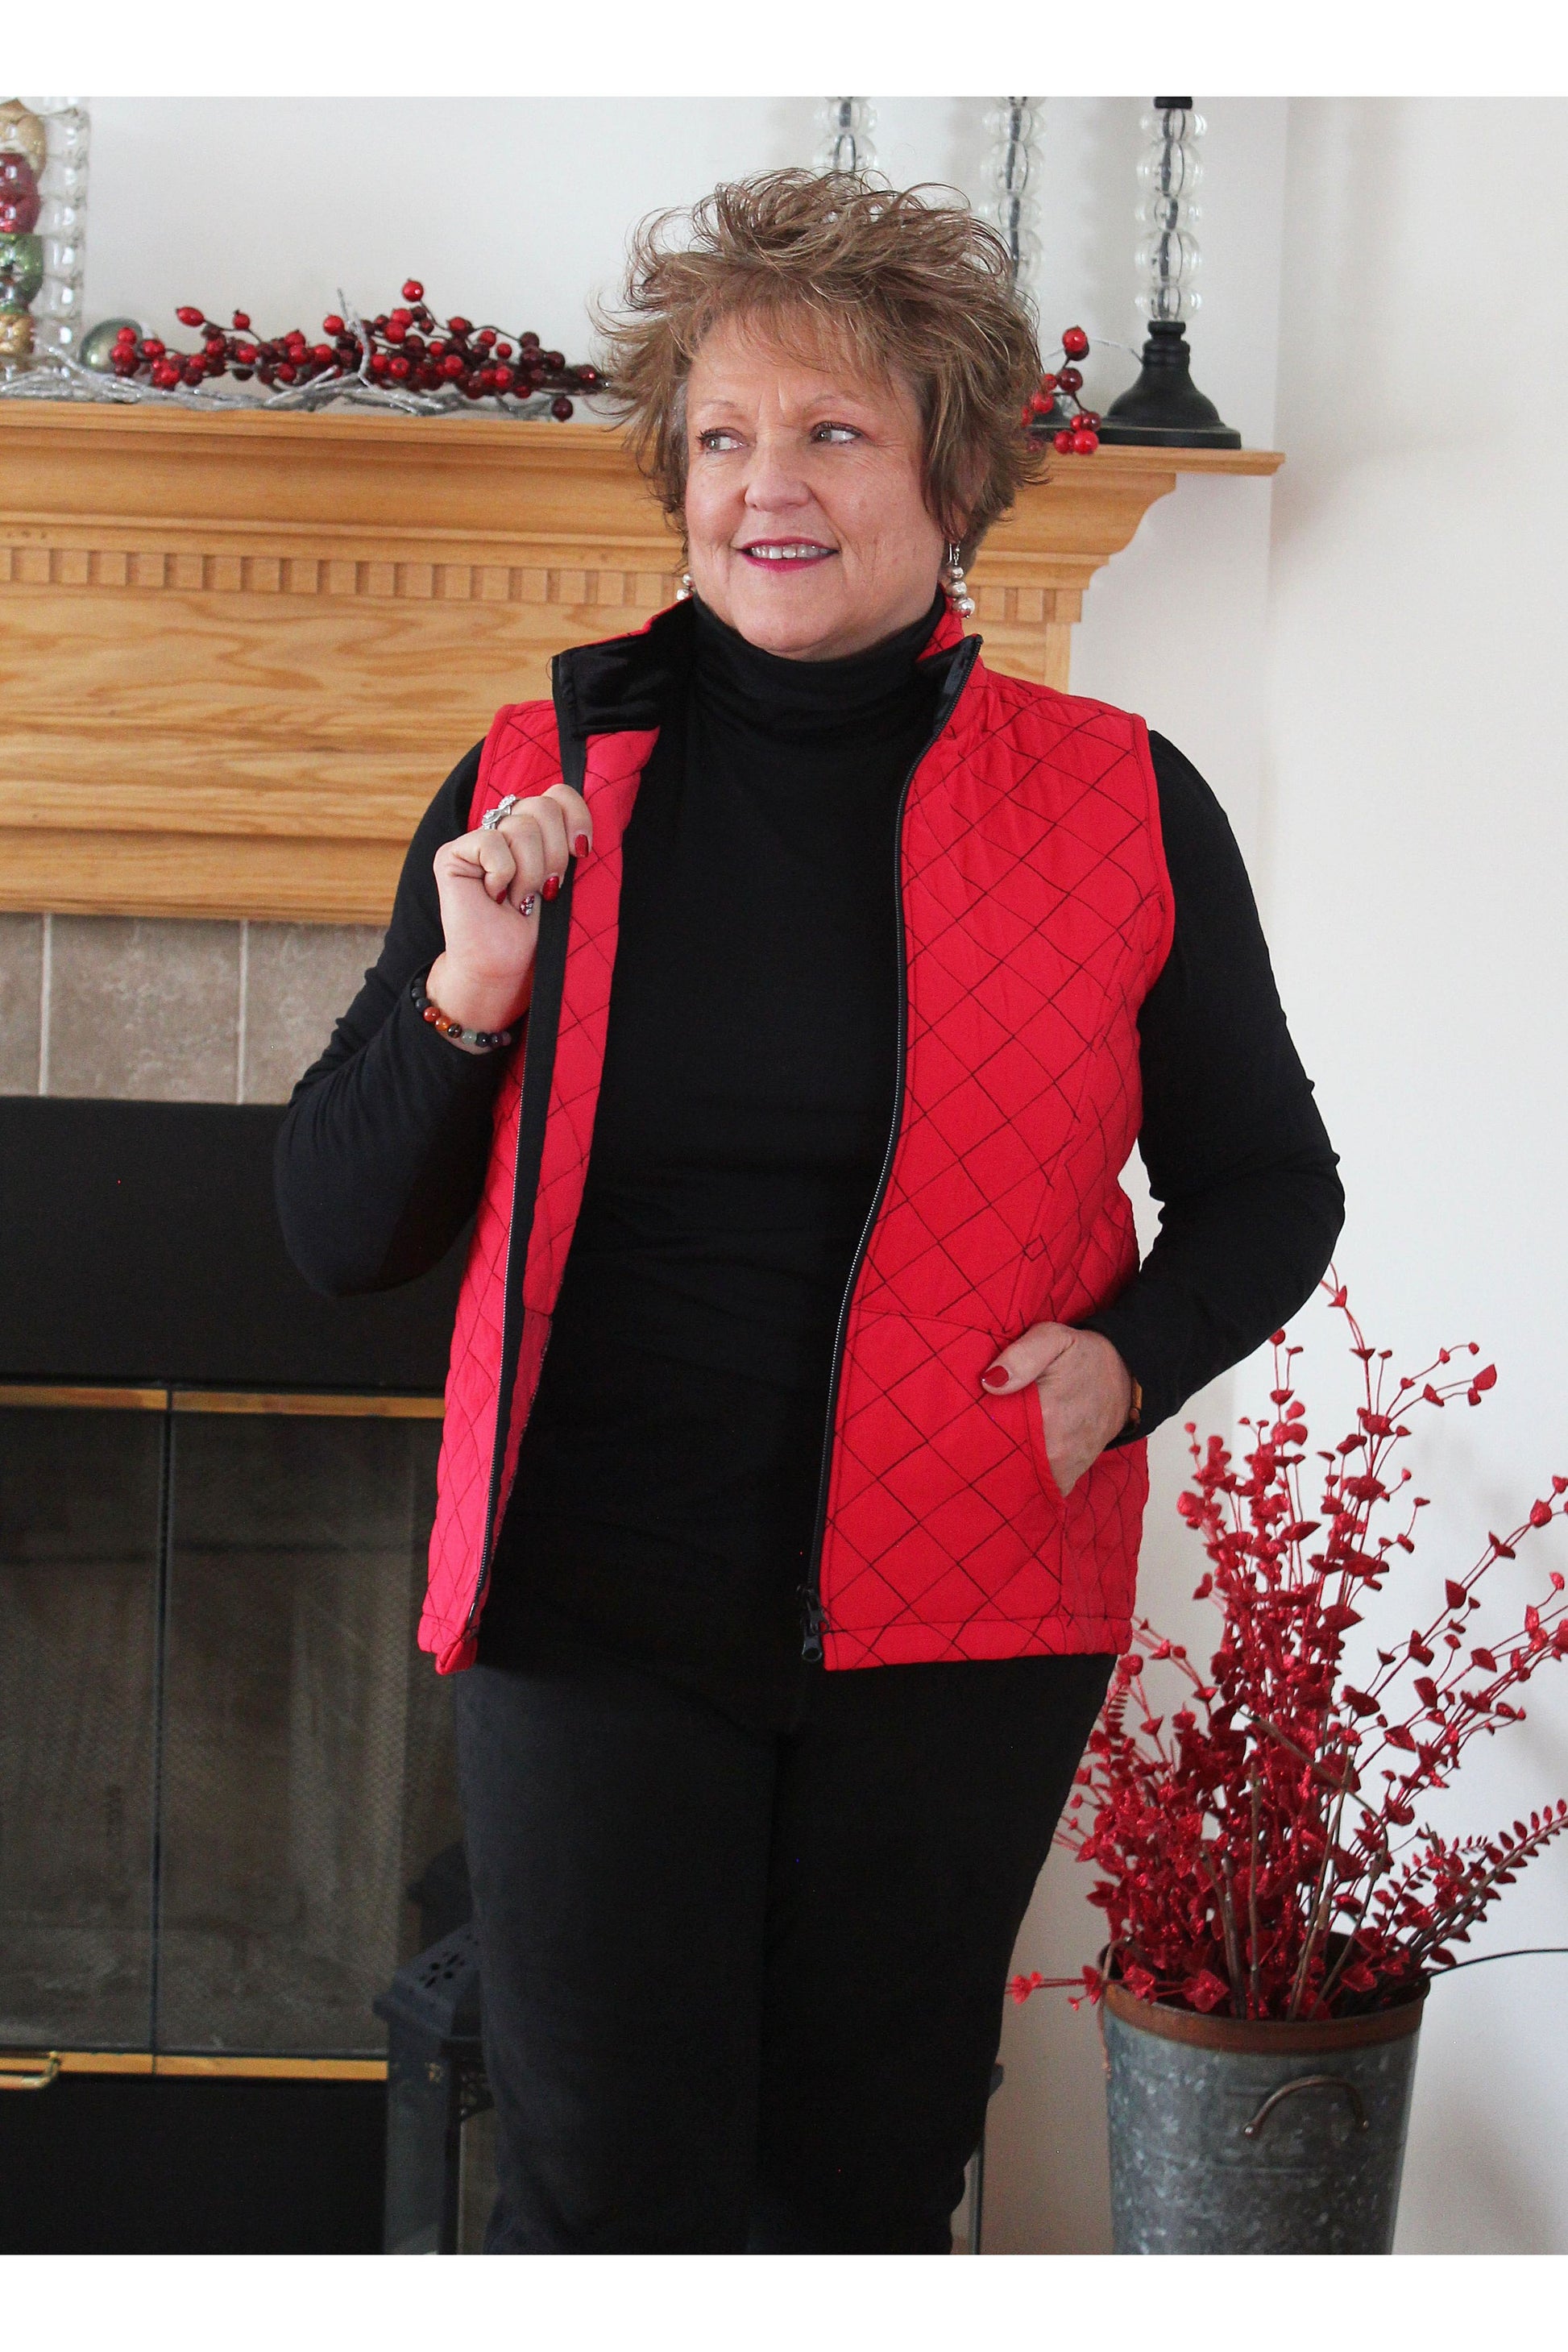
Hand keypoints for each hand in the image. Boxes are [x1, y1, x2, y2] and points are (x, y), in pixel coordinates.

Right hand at [427, 783, 591, 1036]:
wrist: (506, 966)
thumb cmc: (538, 930)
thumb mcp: (566, 880)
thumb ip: (571, 843)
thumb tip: (583, 824)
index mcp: (536, 830)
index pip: (559, 794)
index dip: (577, 816)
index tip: (583, 853)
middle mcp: (506, 827)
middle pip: (543, 806)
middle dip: (556, 854)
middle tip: (547, 889)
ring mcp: (479, 838)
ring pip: (522, 826)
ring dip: (531, 873)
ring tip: (520, 899)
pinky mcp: (453, 853)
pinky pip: (493, 843)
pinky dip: (503, 875)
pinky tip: (495, 897)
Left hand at [981, 1323, 1133, 1495]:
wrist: (1127, 1377)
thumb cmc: (1085, 1356)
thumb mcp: (1054, 1339)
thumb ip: (1023, 1355)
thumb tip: (990, 1381)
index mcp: (1046, 1415)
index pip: (991, 1434)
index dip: (970, 1430)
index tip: (958, 1423)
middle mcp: (1054, 1450)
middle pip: (1001, 1461)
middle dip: (982, 1451)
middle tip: (964, 1437)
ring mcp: (1063, 1467)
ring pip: (1017, 1479)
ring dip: (1000, 1468)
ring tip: (985, 1450)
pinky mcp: (1067, 1475)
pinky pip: (1037, 1488)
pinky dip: (1022, 1480)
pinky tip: (1009, 1464)